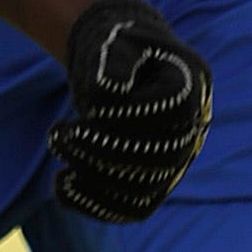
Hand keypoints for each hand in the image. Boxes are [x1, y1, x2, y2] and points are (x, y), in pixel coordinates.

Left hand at [49, 0, 212, 222]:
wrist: (121, 67)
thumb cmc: (117, 50)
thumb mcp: (114, 42)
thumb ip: (114, 61)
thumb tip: (109, 94)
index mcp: (191, 89)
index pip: (173, 111)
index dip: (132, 112)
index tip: (92, 105)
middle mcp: (190, 132)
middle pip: (158, 160)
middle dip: (102, 150)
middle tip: (63, 132)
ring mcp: (172, 163)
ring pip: (142, 191)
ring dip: (94, 177)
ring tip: (60, 144)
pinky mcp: (149, 184)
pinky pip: (128, 209)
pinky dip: (94, 204)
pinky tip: (63, 182)